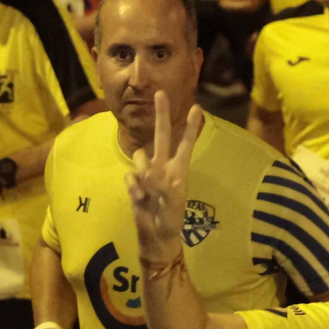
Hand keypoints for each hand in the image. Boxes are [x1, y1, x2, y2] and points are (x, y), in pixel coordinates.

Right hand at [126, 93, 202, 264]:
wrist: (156, 235)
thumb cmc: (171, 221)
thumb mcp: (173, 205)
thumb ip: (165, 187)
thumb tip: (151, 172)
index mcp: (178, 170)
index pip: (184, 144)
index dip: (190, 127)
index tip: (198, 108)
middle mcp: (163, 167)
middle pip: (160, 136)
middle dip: (161, 115)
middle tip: (161, 93)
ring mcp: (147, 173)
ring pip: (138, 157)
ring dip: (142, 173)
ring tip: (150, 194)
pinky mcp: (135, 182)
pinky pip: (130, 176)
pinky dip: (133, 188)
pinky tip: (140, 200)